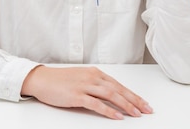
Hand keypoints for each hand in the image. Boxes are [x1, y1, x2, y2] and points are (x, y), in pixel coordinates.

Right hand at [20, 65, 152, 119]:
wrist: (42, 79)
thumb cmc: (60, 80)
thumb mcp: (82, 78)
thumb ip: (96, 84)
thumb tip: (112, 95)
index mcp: (95, 73)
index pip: (119, 85)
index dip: (133, 94)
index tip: (144, 103)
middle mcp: (92, 77)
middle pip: (118, 89)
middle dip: (135, 100)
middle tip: (147, 109)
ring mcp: (85, 86)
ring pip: (111, 95)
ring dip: (126, 105)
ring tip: (136, 114)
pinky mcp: (77, 95)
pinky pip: (96, 104)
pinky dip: (109, 110)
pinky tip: (117, 116)